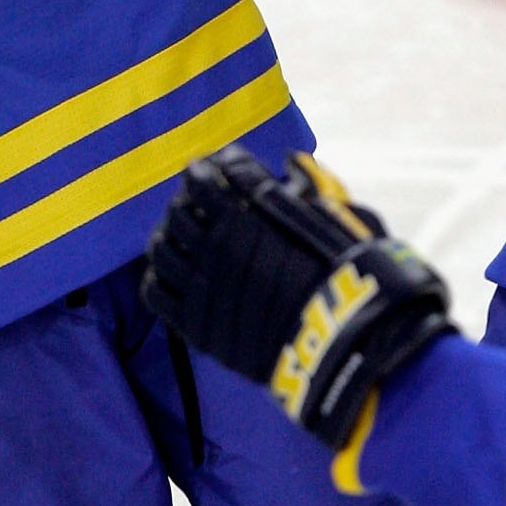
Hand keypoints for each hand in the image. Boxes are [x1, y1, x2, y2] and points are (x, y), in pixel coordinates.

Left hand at [144, 149, 453, 446]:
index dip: (205, 169)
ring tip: (183, 238)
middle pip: (178, 208)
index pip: (203, 176)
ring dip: (170, 235)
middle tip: (198, 204)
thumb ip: (310, 186)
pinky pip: (155, 291)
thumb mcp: (338, 219)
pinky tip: (176, 273)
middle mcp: (219, 244)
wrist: (342, 345)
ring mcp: (203, 285)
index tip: (213, 171)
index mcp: (248, 213)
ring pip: (161, 247)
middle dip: (187, 200)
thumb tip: (292, 160)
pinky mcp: (197, 325)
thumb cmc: (349, 277)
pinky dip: (160, 276)